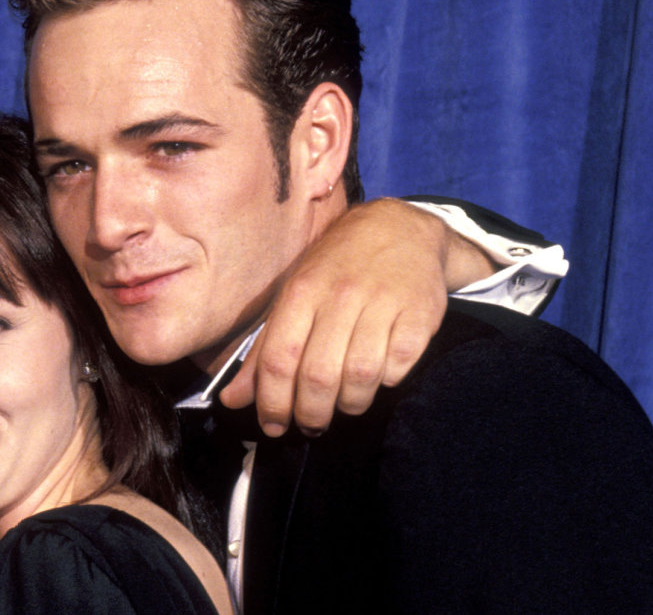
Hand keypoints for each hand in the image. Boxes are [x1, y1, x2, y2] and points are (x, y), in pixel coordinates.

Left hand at [220, 198, 492, 436]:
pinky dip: (387, 382)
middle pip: (319, 375)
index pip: (279, 358)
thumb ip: (264, 349)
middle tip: (312, 424)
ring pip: (361, 377)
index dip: (272, 402)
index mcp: (302, 291)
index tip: (274, 425)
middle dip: (311, 413)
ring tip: (344, 405)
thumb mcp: (294, 295)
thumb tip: (232, 398)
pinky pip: (399, 366)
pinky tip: (379, 377)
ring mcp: (383, 303)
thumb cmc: (337, 267)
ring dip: (349, 404)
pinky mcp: (420, 313)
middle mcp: (341, 295)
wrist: (400, 227)